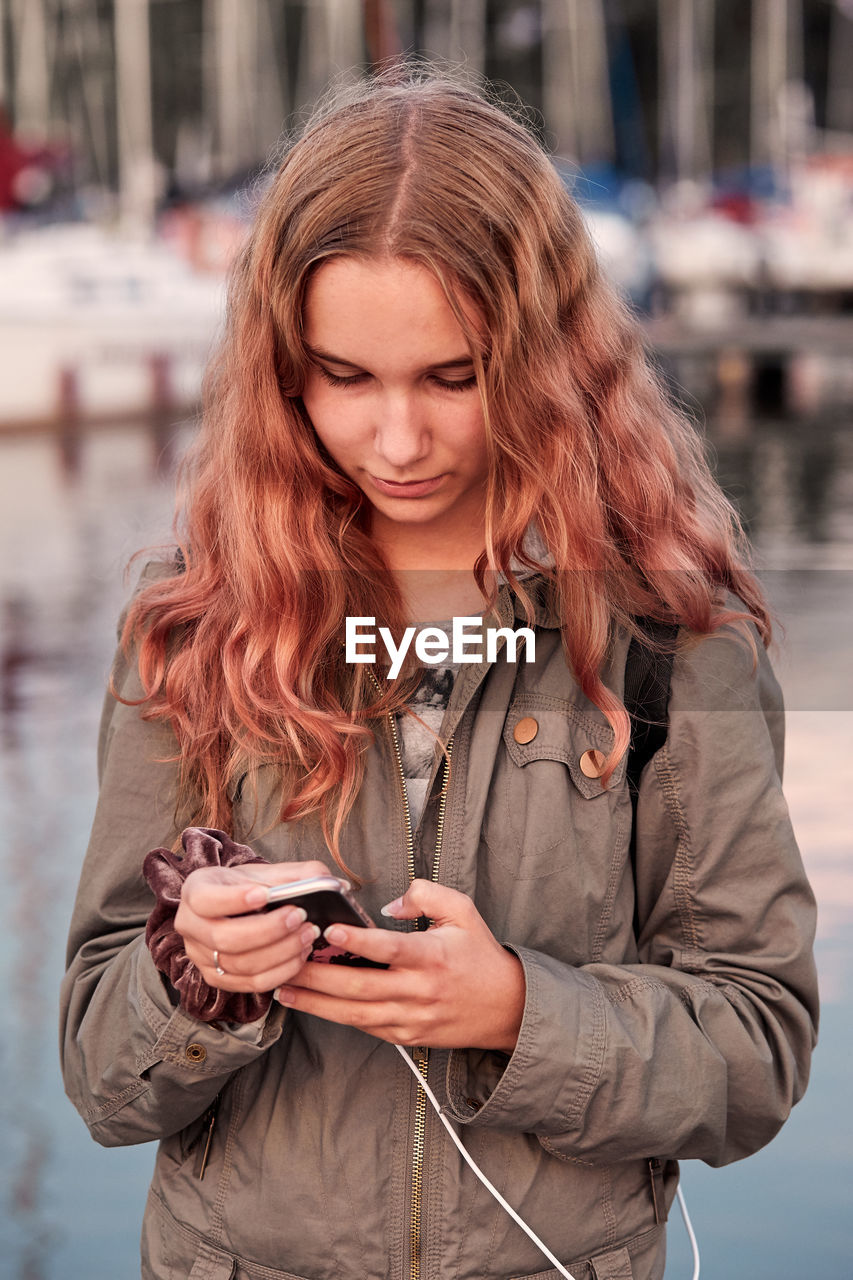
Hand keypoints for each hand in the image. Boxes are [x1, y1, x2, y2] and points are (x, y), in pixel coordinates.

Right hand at [175, 860, 332, 994]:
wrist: (238, 907)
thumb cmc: (254, 886)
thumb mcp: (269, 872)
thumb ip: (300, 873)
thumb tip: (332, 885)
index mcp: (196, 891)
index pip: (206, 900)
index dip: (234, 900)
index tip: (265, 894)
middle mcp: (189, 925)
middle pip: (224, 938)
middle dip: (268, 930)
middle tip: (301, 917)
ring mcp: (200, 956)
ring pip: (239, 964)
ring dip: (280, 952)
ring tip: (308, 935)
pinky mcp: (216, 978)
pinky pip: (249, 984)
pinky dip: (279, 971)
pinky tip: (300, 955)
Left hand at [274, 880, 525, 1051]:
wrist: (507, 1009)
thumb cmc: (480, 954)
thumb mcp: (463, 912)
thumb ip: (426, 895)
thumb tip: (389, 905)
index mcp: (433, 957)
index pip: (390, 948)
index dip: (359, 940)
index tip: (328, 929)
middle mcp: (420, 991)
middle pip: (361, 986)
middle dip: (318, 975)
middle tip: (285, 962)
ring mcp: (412, 1019)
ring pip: (356, 1014)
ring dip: (316, 1002)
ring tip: (284, 988)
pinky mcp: (407, 1037)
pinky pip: (366, 1027)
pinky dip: (337, 1016)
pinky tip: (312, 1004)